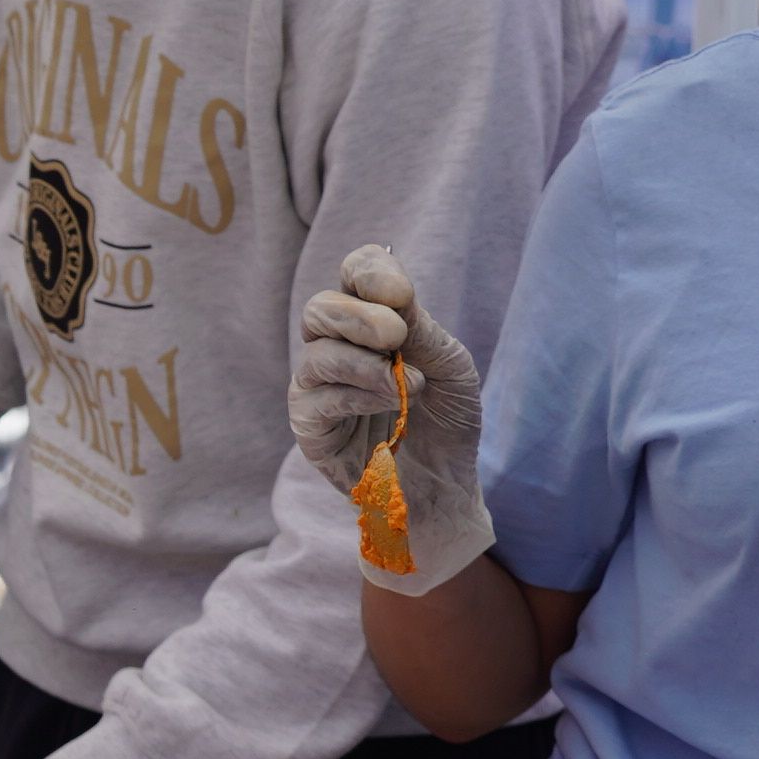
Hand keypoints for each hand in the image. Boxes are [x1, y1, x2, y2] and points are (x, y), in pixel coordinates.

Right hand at [291, 245, 493, 592]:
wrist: (444, 485)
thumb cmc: (446, 421)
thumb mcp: (449, 366)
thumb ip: (420, 331)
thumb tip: (390, 303)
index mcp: (371, 321)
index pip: (355, 274)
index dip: (371, 273)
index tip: (403, 296)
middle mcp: (336, 347)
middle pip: (321, 308)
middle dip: (359, 316)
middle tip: (396, 336)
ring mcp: (317, 387)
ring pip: (317, 353)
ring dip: (364, 363)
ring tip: (406, 384)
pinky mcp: (309, 428)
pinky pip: (316, 399)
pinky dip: (355, 394)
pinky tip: (389, 403)